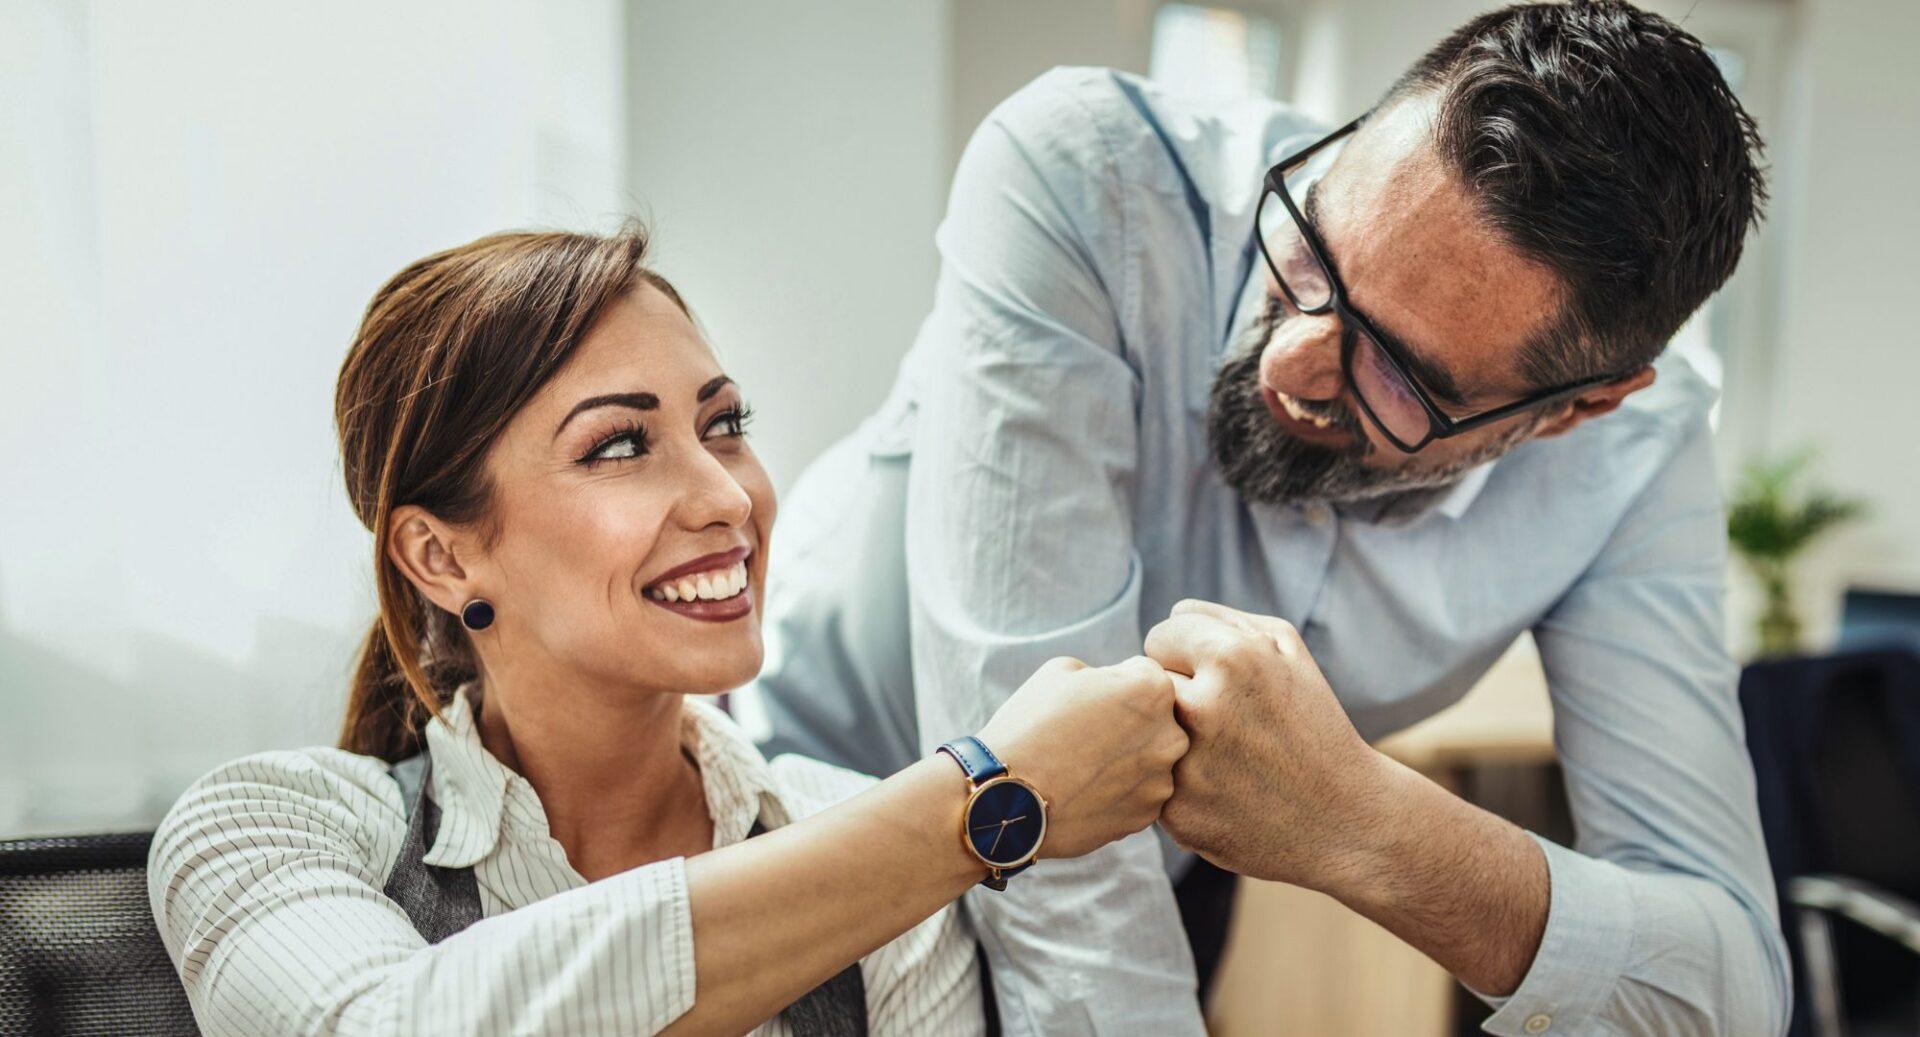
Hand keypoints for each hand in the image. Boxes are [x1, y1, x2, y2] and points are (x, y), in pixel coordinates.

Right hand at [976, 655, 1187, 859]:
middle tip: (1086, 735)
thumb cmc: (1029, 725)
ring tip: (1082, 767)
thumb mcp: (1062, 672)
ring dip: (1126, 760)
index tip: (1089, 702)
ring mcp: (1161, 780)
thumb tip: (1117, 689)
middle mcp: (1170, 735)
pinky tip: (1084, 791)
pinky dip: (1118, 793)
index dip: (1115, 685)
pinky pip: (1139, 795)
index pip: (1147, 676)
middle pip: (1157, 721)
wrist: (1005, 796)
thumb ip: (1105, 674)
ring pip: (1149, 761)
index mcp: (1153, 689)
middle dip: (1130, 724)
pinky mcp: (1146, 816)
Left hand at [1145, 600, 1393, 886]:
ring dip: (1168, 737)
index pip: (1160, 636)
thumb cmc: (1313, 725)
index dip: (1186, 657)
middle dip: (1175, 695)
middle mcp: (1202, 708)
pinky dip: (1176, 782)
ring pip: (1143, 731)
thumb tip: (1171, 615)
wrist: (1345, 821)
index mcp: (1231, 658)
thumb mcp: (1287, 650)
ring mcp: (1185, 764)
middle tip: (1219, 720)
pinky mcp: (1175, 813)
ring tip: (1218, 754)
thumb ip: (1222, 619)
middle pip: (1145, 682)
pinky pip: (1151, 779)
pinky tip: (1218, 791)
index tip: (1218, 681)